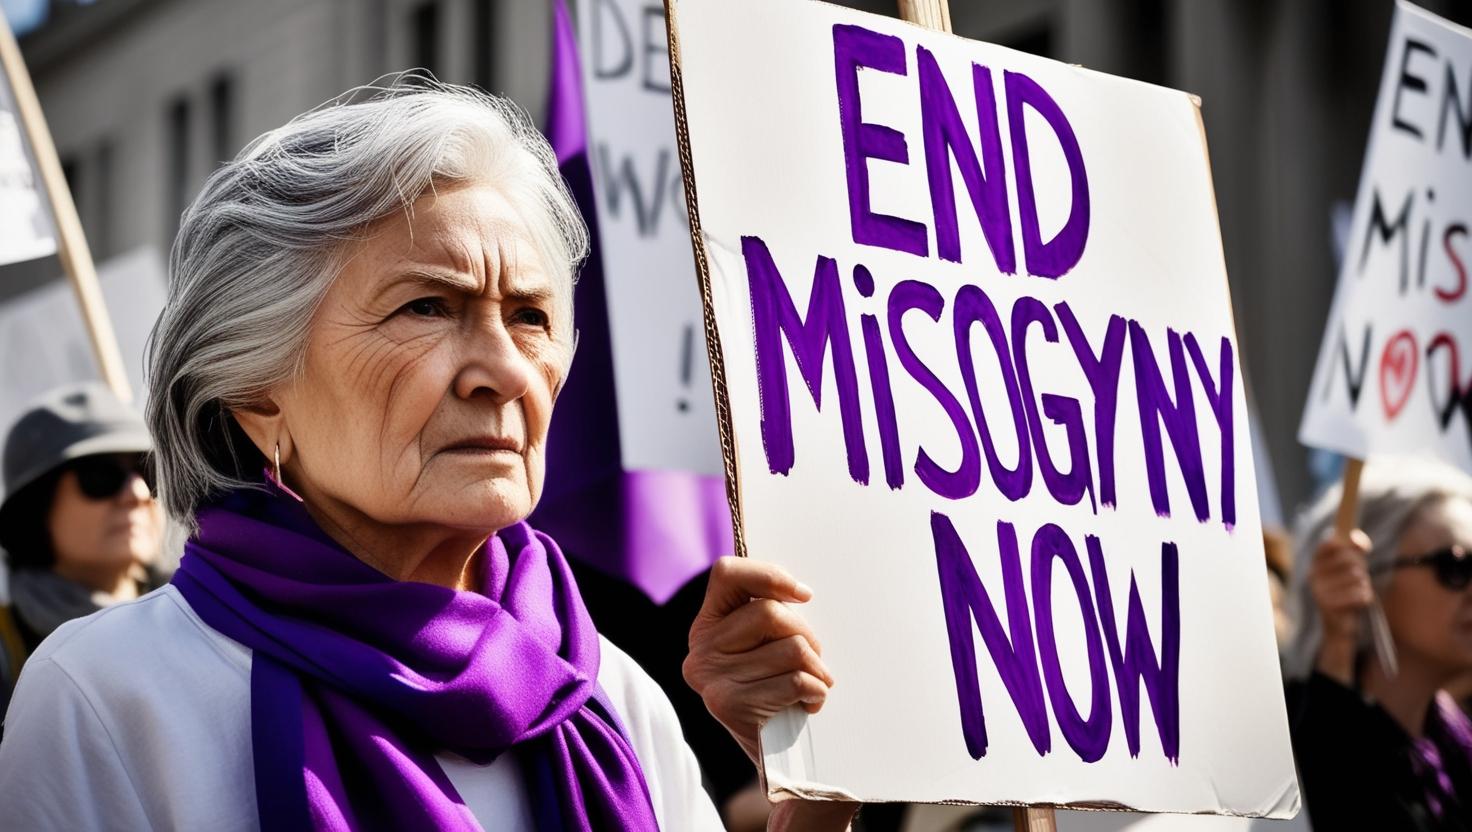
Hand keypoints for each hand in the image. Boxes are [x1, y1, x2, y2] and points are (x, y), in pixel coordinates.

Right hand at [684, 557, 834, 764]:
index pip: (727, 573)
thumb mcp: (766, 647)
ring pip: (792, 648)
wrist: (776, 761)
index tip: (803, 595)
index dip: (770, 576)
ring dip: (816, 669)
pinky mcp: (729, 705)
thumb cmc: (777, 693)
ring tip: (810, 686)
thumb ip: (769, 615)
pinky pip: (797, 680)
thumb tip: (799, 592)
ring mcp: (710, 679)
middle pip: (771, 613)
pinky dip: (816, 691)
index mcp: (706, 625)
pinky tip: (807, 704)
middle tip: (813, 660)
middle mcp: (699, 650)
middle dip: (807, 636)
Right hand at [1309, 530, 1372, 683]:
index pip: (1331, 543)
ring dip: (1364, 586)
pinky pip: (1360, 593)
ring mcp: (1319, 590)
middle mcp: (1313, 575)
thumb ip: (1354, 550)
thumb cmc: (1347, 593)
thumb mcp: (1351, 569)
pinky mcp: (1328, 605)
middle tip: (1359, 580)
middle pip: (1349, 558)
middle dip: (1362, 569)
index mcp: (1315, 564)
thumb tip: (1356, 537)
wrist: (1339, 627)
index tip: (1361, 550)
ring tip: (1357, 593)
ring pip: (1357, 577)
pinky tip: (1359, 603)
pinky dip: (1366, 598)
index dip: (1350, 544)